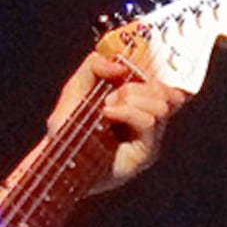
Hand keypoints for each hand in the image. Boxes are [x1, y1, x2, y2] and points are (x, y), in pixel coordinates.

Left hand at [60, 46, 184, 188]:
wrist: (59, 160)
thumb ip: (94, 67)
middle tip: (108, 97)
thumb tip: (120, 66)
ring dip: (131, 99)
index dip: (155, 74)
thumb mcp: (77, 88)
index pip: (167, 87)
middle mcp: (149, 122)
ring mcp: (150, 139)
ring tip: (107, 109)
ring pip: (161, 105)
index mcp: (139, 106)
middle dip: (134, 87)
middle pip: (165, 93)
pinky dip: (128, 111)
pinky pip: (148, 121)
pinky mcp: (145, 153)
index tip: (132, 70)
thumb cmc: (68, 128)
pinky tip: (108, 113)